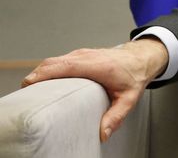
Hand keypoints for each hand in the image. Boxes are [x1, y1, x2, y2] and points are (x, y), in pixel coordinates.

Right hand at [22, 38, 167, 141]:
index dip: (44, 75)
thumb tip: (102, 133)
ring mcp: (82, 53)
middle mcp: (86, 56)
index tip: (29, 86)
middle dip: (36, 76)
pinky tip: (45, 84)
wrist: (142, 57)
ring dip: (40, 73)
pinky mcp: (80, 54)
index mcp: (97, 66)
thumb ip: (116, 116)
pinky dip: (48, 70)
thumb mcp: (129, 99)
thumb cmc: (135, 76)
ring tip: (32, 92)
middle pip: (52, 62)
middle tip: (27, 95)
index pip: (64, 66)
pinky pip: (59, 60)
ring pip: (54, 60)